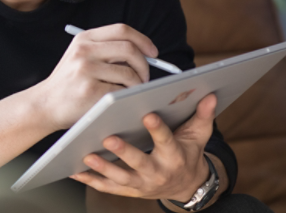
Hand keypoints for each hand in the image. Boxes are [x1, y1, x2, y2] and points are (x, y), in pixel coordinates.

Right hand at [36, 24, 157, 130]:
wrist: (44, 104)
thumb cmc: (69, 83)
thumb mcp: (80, 57)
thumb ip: (106, 50)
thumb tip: (145, 53)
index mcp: (83, 39)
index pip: (122, 30)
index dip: (143, 40)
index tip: (153, 52)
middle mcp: (83, 50)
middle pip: (129, 48)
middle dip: (144, 64)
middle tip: (145, 77)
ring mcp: (86, 70)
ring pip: (129, 73)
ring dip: (138, 84)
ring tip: (132, 91)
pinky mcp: (90, 90)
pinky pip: (122, 91)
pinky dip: (127, 96)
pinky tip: (120, 100)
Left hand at [70, 93, 217, 201]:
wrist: (186, 185)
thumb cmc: (187, 152)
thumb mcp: (198, 135)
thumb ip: (202, 115)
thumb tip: (210, 94)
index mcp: (174, 156)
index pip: (166, 141)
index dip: (157, 129)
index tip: (147, 114)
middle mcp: (158, 172)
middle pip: (139, 162)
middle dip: (124, 152)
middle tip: (108, 138)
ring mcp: (142, 184)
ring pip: (120, 177)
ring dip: (103, 168)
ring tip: (86, 154)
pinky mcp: (128, 191)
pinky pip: (107, 188)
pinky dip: (90, 180)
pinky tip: (75, 171)